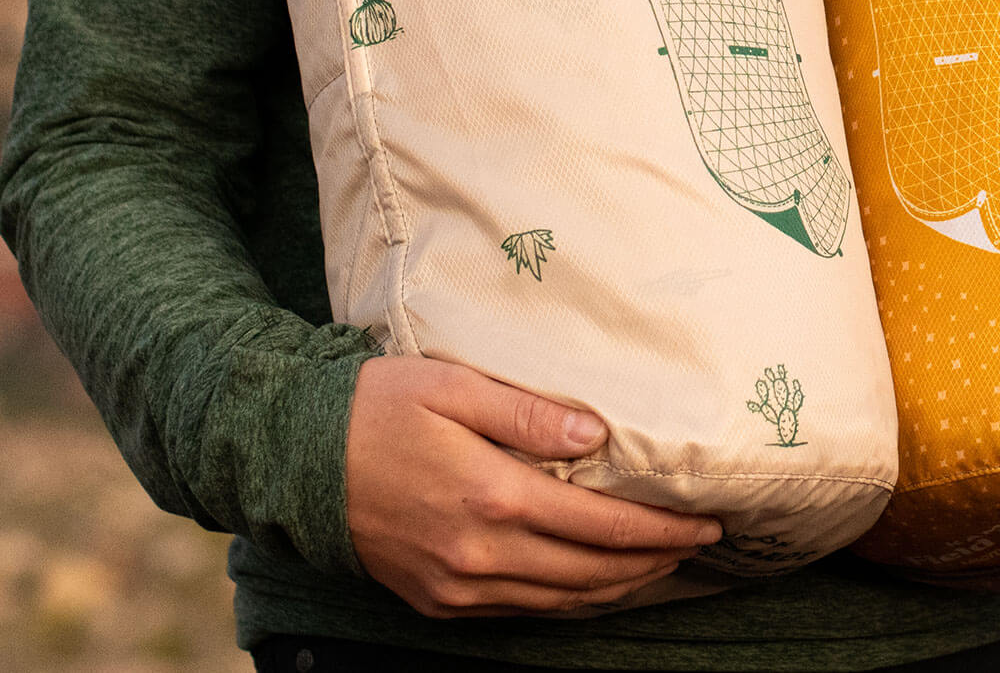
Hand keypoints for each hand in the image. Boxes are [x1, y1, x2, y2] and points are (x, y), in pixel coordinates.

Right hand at [344, 356, 723, 617]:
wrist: (294, 459)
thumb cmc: (375, 407)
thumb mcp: (451, 386)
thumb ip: (526, 412)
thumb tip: (595, 436)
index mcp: (491, 496)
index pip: (601, 526)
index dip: (660, 529)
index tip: (705, 521)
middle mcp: (480, 553)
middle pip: (592, 572)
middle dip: (655, 560)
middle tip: (698, 543)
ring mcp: (458, 585)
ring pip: (562, 601)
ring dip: (619, 587)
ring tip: (661, 564)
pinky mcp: (438, 601)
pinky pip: (522, 612)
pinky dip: (570, 602)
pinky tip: (594, 583)